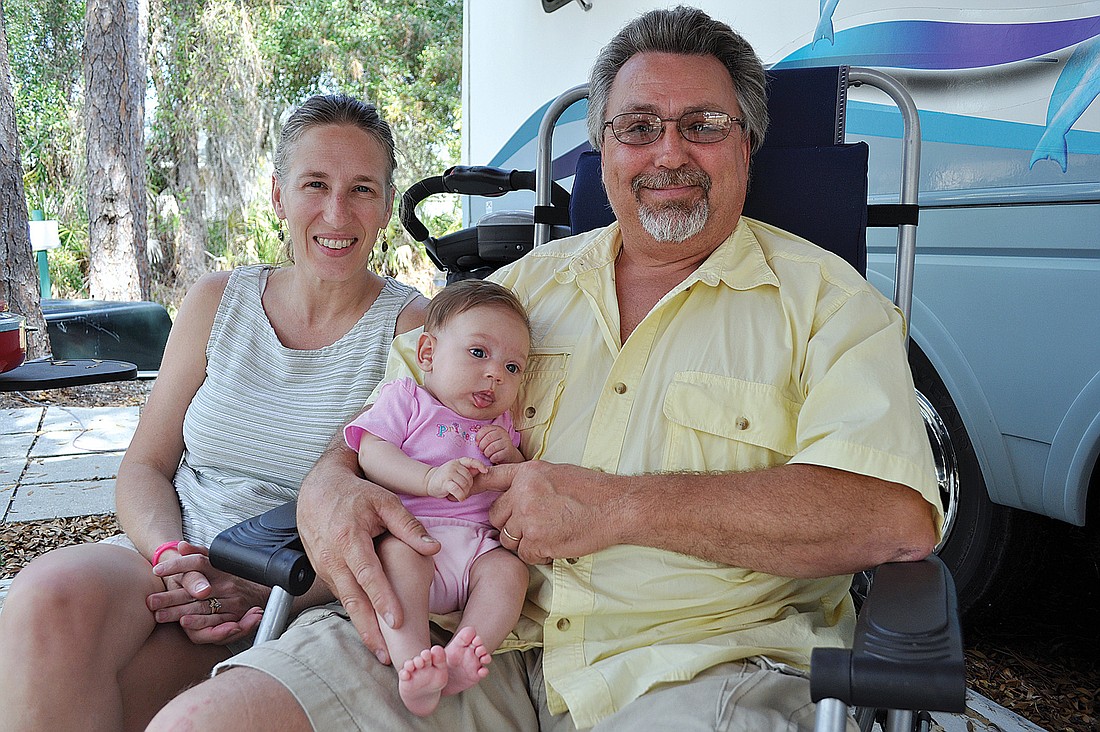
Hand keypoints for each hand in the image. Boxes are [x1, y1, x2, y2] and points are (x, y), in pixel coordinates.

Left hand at [147, 541, 265, 644]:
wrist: (265, 591)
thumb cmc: (236, 577)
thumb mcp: (220, 561)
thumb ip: (200, 553)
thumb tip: (180, 545)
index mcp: (220, 569)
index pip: (198, 562)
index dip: (178, 565)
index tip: (157, 570)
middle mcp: (225, 584)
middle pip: (195, 589)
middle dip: (171, 596)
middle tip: (150, 601)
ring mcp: (230, 600)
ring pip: (201, 606)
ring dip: (179, 611)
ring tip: (159, 615)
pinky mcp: (234, 616)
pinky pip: (215, 620)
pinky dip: (200, 622)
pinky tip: (186, 623)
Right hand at [298, 444, 439, 663]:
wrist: (317, 489)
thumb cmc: (354, 494)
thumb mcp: (384, 502)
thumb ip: (408, 526)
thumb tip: (433, 547)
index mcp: (349, 539)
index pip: (368, 575)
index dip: (382, 599)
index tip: (397, 622)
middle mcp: (332, 557)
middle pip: (353, 600)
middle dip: (369, 630)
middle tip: (386, 654)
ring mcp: (324, 567)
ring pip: (346, 602)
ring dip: (362, 626)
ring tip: (380, 649)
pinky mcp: (323, 571)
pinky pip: (342, 595)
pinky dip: (356, 612)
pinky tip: (370, 627)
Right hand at [425, 457, 486, 500]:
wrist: (429, 481)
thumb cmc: (446, 477)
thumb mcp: (457, 470)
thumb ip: (468, 470)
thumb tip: (482, 469)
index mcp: (458, 461)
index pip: (471, 461)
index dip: (480, 465)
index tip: (485, 471)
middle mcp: (454, 466)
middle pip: (469, 477)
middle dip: (469, 486)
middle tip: (464, 490)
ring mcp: (449, 473)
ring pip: (464, 484)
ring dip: (465, 492)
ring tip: (461, 494)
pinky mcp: (445, 482)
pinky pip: (457, 490)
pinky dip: (461, 496)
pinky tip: (460, 499)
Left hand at [477, 425, 522, 464]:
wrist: (509, 455)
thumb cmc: (497, 447)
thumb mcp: (491, 439)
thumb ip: (484, 437)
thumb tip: (475, 441)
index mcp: (497, 428)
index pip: (484, 430)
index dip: (478, 437)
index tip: (476, 443)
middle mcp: (503, 433)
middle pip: (488, 438)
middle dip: (482, 446)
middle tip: (481, 450)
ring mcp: (507, 442)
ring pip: (491, 448)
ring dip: (486, 453)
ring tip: (487, 454)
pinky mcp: (508, 451)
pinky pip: (496, 456)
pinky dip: (492, 458)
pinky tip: (493, 458)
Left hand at [479, 461, 619, 563]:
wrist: (615, 507)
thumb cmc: (591, 489)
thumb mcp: (556, 472)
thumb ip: (531, 480)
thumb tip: (515, 491)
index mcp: (527, 473)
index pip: (491, 479)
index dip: (474, 486)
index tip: (459, 492)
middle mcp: (523, 494)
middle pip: (497, 517)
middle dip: (510, 524)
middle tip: (532, 524)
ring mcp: (529, 519)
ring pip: (508, 539)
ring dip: (522, 541)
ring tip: (547, 534)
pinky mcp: (539, 542)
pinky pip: (525, 555)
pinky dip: (537, 554)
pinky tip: (554, 544)